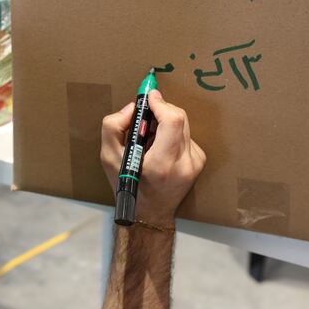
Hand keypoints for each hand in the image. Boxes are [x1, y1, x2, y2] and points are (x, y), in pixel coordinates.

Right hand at [100, 90, 205, 225]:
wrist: (150, 213)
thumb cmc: (127, 186)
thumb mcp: (108, 158)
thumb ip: (114, 126)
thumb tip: (134, 108)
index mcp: (162, 164)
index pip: (172, 121)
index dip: (160, 103)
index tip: (149, 96)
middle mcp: (183, 163)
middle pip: (179, 118)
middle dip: (161, 109)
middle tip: (145, 113)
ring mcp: (195, 163)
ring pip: (183, 124)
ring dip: (165, 122)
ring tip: (150, 136)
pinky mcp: (199, 161)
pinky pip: (186, 134)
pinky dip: (172, 134)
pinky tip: (160, 147)